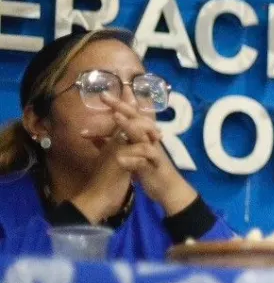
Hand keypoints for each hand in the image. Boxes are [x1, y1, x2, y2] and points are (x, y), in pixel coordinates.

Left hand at [83, 95, 196, 215]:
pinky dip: (132, 160)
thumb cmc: (149, 169)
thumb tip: (96, 136)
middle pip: (137, 118)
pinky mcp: (154, 167)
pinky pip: (144, 162)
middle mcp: (149, 139)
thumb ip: (115, 144)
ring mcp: (153, 152)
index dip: (119, 103)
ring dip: (129, 126)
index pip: (131, 115)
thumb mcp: (131, 154)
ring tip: (116, 118)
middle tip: (104, 96)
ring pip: (142, 136)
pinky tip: (120, 160)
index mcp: (144, 135)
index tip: (103, 93)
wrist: (168, 188)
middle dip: (121, 106)